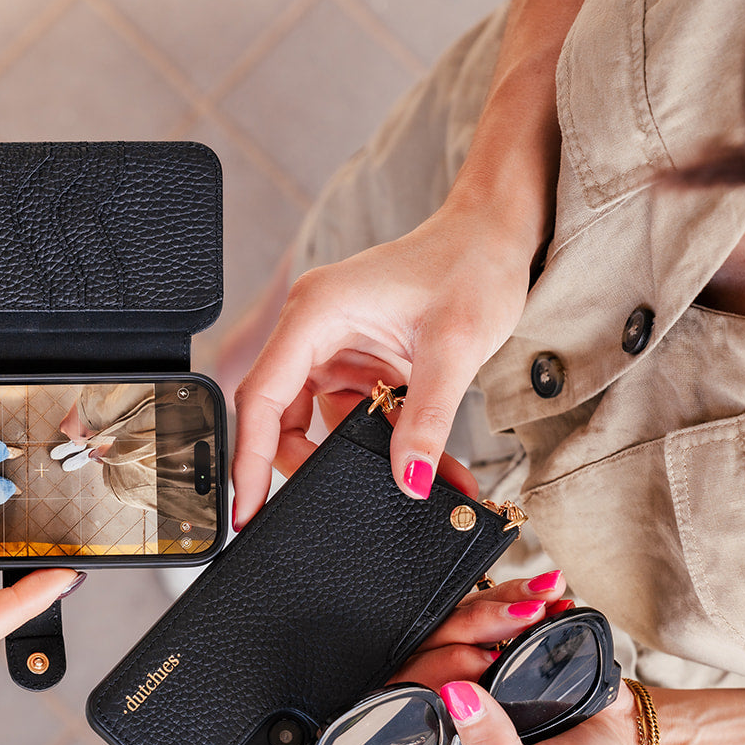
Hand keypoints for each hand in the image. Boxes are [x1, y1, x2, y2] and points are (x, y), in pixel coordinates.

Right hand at [231, 201, 533, 527]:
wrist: (497, 235)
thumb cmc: (472, 264)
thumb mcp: (455, 348)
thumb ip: (427, 419)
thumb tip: (409, 480)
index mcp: (315, 312)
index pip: (262, 397)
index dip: (248, 458)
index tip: (246, 509)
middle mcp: (312, 328)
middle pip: (279, 415)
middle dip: (306, 462)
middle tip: (337, 497)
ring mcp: (332, 344)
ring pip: (316, 420)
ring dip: (351, 455)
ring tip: (401, 480)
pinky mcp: (356, 358)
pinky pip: (351, 413)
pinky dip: (378, 441)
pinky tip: (415, 458)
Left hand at [394, 570, 642, 744]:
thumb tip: (454, 695)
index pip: (390, 717)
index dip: (419, 686)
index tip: (470, 678)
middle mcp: (435, 719)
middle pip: (413, 661)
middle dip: (465, 634)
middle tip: (517, 635)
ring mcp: (458, 681)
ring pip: (445, 629)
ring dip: (491, 608)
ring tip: (538, 606)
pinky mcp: (487, 648)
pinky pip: (479, 613)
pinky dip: (512, 597)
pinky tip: (545, 597)